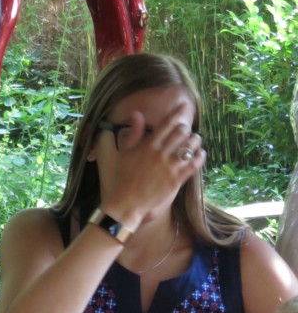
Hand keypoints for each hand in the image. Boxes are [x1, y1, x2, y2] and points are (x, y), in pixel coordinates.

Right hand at [101, 102, 205, 227]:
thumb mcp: (112, 154)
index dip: (177, 112)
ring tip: (194, 140)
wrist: (123, 206)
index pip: (167, 123)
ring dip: (194, 140)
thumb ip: (126, 133)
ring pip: (190, 146)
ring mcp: (170, 167)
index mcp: (147, 145)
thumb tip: (136, 114)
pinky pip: (194, 164)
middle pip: (182, 132)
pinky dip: (200, 156)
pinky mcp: (176, 180)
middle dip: (185, 128)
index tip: (183, 106)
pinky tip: (199, 154)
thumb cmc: (115, 180)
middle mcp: (160, 154)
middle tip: (185, 130)